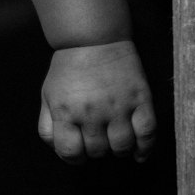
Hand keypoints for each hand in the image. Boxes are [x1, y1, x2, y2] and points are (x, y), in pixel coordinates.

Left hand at [38, 40, 156, 163]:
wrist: (94, 38)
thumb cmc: (68, 68)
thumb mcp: (47, 94)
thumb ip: (48, 125)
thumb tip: (59, 150)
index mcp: (66, 110)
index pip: (70, 152)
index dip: (74, 157)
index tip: (79, 150)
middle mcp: (91, 112)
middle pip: (98, 151)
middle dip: (96, 150)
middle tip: (98, 137)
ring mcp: (118, 106)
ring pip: (122, 147)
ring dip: (119, 150)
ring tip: (115, 140)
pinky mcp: (140, 99)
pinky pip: (147, 134)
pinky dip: (145, 148)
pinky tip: (138, 153)